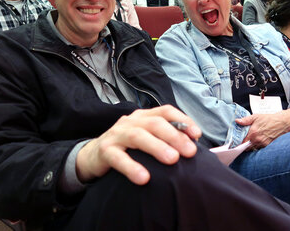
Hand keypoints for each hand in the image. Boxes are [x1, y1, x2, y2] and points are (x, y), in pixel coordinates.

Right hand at [75, 105, 200, 184]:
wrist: (93, 156)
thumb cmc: (127, 148)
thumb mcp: (146, 139)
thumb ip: (165, 140)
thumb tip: (193, 147)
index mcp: (143, 116)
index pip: (165, 111)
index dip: (183, 120)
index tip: (196, 134)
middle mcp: (131, 121)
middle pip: (154, 123)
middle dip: (175, 136)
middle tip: (190, 152)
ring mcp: (117, 134)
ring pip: (138, 136)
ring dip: (157, 147)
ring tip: (172, 160)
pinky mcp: (105, 151)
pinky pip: (118, 158)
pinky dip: (132, 167)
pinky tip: (144, 178)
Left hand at [236, 113, 289, 148]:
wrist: (281, 123)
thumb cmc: (269, 119)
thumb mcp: (256, 117)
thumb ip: (245, 120)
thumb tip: (237, 121)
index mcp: (253, 132)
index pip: (242, 142)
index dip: (238, 142)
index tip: (236, 141)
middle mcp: (257, 140)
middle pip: (246, 147)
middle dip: (243, 144)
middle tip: (242, 140)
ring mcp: (262, 143)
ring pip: (252, 148)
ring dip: (249, 146)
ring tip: (249, 140)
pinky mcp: (266, 145)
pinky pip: (258, 148)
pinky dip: (255, 146)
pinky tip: (256, 141)